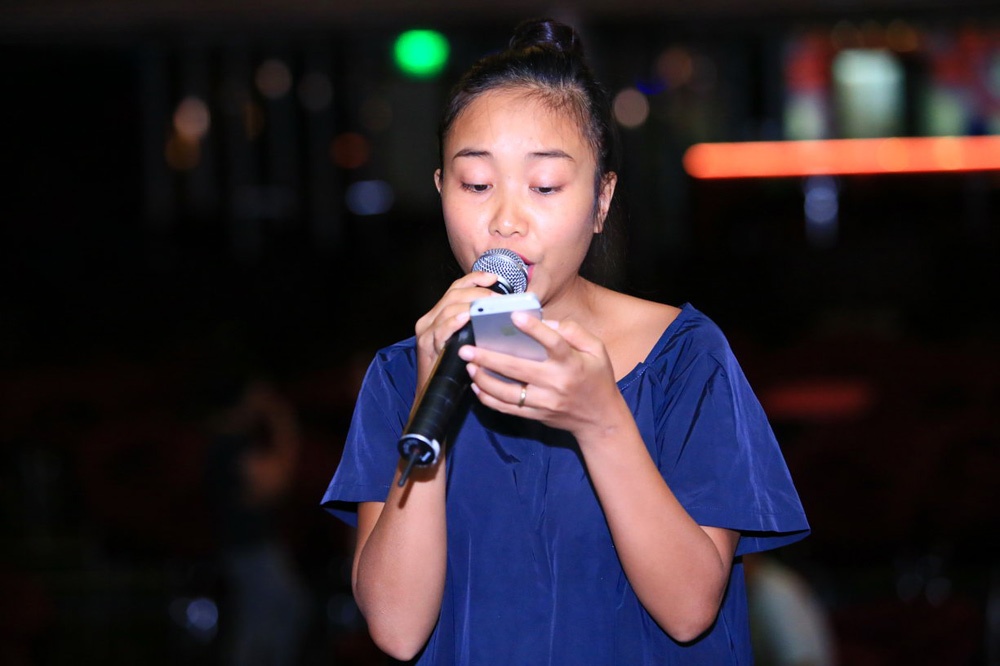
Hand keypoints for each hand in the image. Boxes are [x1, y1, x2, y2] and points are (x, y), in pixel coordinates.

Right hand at [413, 271, 504, 387]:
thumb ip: (475, 324)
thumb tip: (503, 312)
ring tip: (488, 306)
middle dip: (478, 293)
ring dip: (470, 305)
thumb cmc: (456, 367)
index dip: (475, 279)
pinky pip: (441, 329)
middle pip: (454, 295)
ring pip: (448, 308)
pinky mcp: (426, 345)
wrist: (436, 393)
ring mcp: (426, 331)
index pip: (456, 288)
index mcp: (439, 314)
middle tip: (498, 299)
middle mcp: (430, 319)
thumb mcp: (466, 340)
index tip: (493, 278)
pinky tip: (466, 318)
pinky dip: (454, 322)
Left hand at [458, 312, 623, 438]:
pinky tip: (477, 386)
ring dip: (484, 380)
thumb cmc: (597, 378)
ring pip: (508, 393)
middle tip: (466, 349)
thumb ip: (574, 332)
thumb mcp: (597, 350)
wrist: (600, 419)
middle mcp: (556, 383)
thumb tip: (546, 322)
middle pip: (518, 369)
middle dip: (488, 358)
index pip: (553, 343)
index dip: (534, 329)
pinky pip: (508, 408)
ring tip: (469, 366)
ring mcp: (545, 402)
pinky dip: (489, 398)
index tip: (514, 316)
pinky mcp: (536, 415)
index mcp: (572, 363)